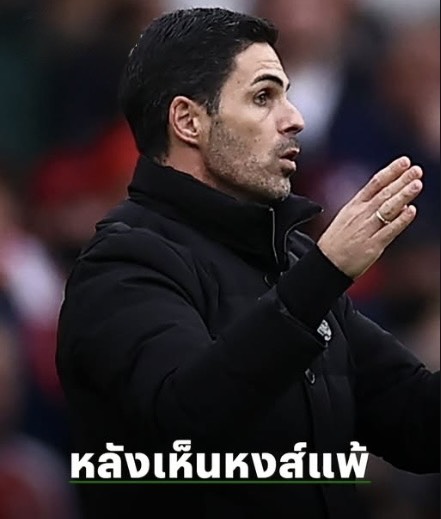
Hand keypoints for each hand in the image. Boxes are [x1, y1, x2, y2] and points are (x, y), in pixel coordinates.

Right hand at [317, 157, 422, 278]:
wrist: (326, 264)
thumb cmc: (336, 242)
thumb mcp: (346, 218)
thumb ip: (369, 210)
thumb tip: (396, 203)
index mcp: (353, 206)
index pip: (374, 184)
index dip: (391, 172)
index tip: (405, 161)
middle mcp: (360, 215)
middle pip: (384, 194)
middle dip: (401, 181)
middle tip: (416, 170)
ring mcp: (366, 229)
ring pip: (388, 209)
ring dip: (403, 196)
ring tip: (417, 184)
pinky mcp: (372, 245)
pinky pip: (389, 230)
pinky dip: (401, 220)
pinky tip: (411, 211)